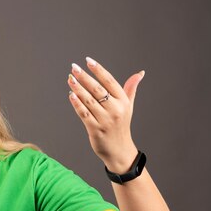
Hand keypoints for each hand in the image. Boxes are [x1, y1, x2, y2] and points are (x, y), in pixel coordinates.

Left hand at [67, 56, 144, 172]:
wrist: (120, 150)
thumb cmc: (122, 125)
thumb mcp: (128, 106)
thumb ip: (130, 89)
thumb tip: (140, 73)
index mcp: (123, 101)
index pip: (110, 81)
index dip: (99, 70)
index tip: (88, 60)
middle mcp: (115, 109)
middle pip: (98, 89)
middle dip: (85, 77)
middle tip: (74, 67)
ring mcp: (105, 120)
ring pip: (89, 100)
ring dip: (78, 88)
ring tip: (70, 78)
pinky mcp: (95, 129)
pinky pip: (83, 113)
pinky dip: (76, 103)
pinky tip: (70, 94)